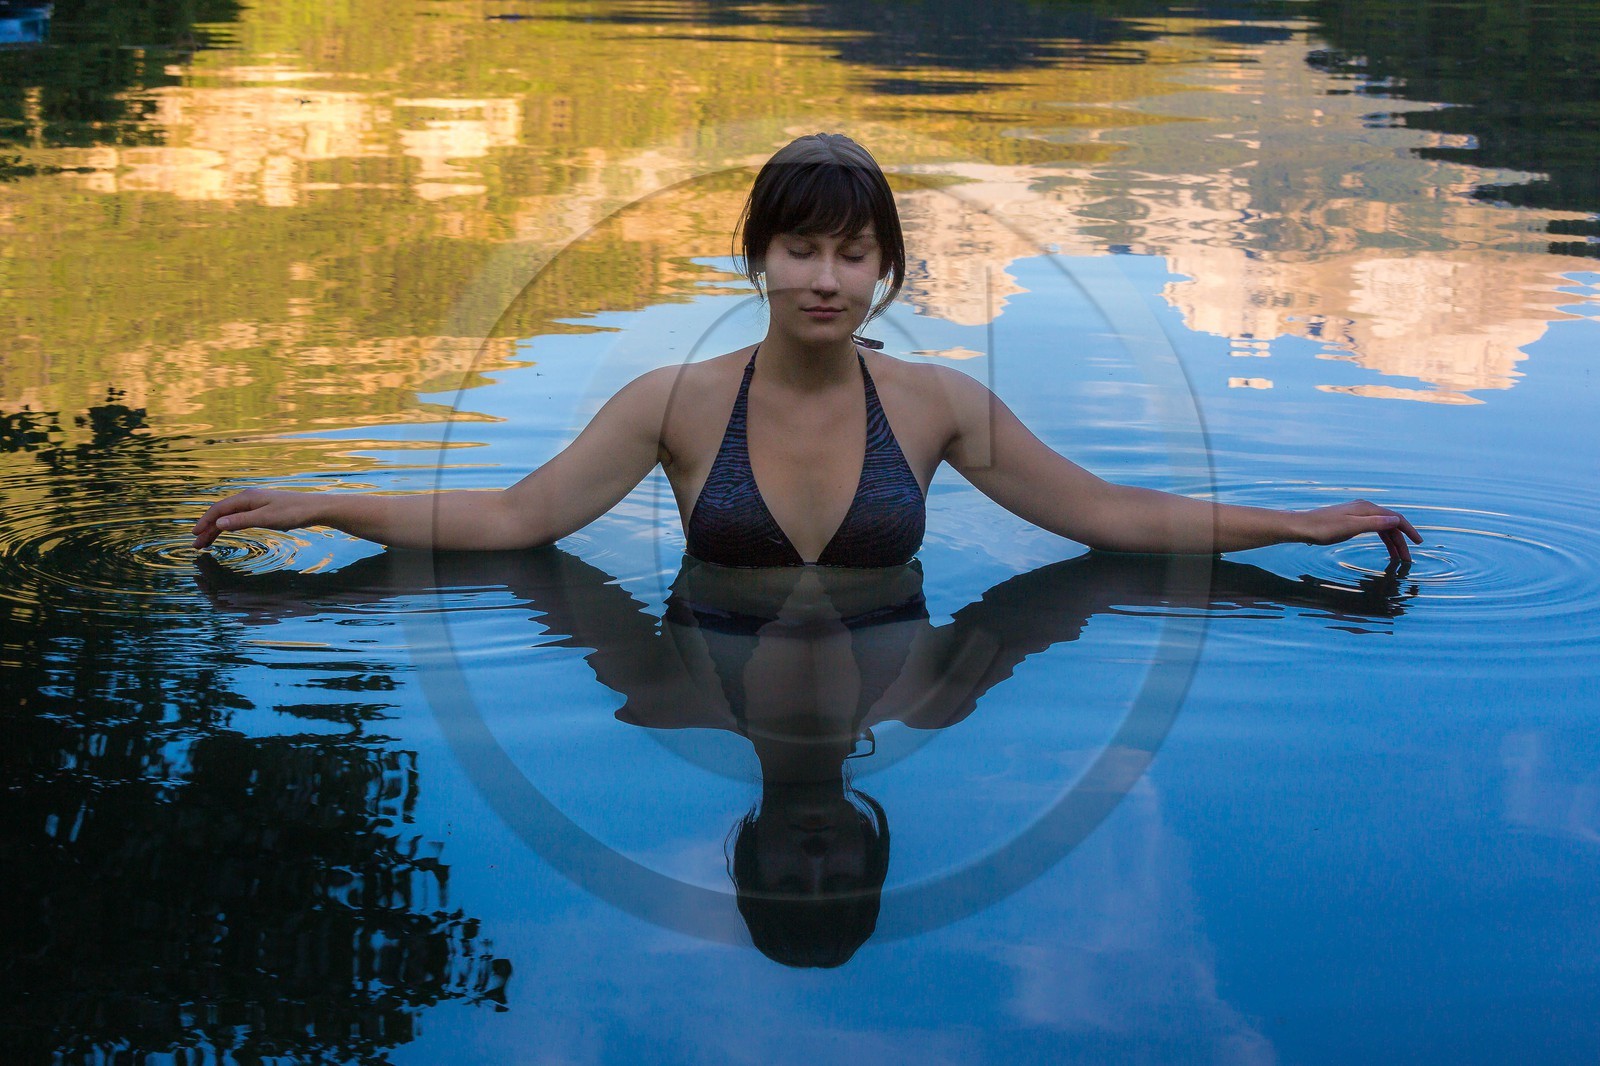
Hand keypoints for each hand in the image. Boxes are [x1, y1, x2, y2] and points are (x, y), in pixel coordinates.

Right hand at [192, 488, 322, 549]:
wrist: (315, 509)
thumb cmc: (293, 513)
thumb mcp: (266, 518)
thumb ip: (242, 520)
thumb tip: (218, 523)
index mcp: (247, 498)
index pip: (219, 510)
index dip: (205, 522)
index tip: (194, 535)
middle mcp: (248, 499)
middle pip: (222, 514)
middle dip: (207, 528)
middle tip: (196, 545)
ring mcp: (255, 504)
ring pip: (229, 516)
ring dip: (216, 529)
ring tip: (206, 543)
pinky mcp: (262, 510)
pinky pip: (239, 518)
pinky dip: (229, 526)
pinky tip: (225, 532)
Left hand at [1297, 499, 1421, 567]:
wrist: (1301, 526)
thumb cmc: (1324, 529)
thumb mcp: (1351, 528)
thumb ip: (1374, 523)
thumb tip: (1396, 520)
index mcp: (1367, 509)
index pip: (1395, 518)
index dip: (1409, 531)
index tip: (1419, 543)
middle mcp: (1364, 508)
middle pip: (1390, 524)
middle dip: (1401, 541)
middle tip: (1407, 560)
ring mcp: (1357, 513)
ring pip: (1381, 527)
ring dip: (1391, 542)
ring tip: (1397, 558)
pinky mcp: (1350, 520)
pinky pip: (1372, 528)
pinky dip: (1380, 538)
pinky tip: (1382, 547)